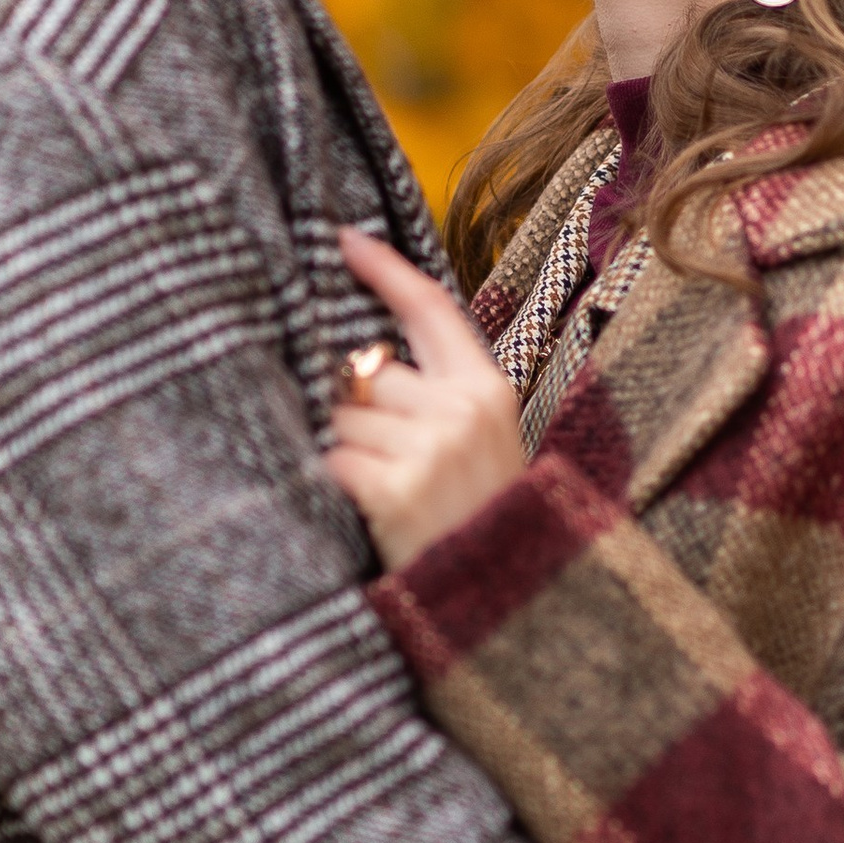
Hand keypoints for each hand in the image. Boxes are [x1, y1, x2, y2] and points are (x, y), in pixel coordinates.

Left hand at [324, 227, 526, 570]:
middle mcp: (462, 410)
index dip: (384, 269)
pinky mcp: (397, 488)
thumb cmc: (486, 520)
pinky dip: (340, 485)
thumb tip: (363, 362)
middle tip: (392, 462)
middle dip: (360, 412)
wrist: (508, 603)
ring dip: (348, 454)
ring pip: (343, 420)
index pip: (431, 308)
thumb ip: (440, 396)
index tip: (342, 239)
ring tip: (388, 492)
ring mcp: (431, 448)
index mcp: (489, 389)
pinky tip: (373, 510)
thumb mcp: (488, 444)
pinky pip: (335, 462)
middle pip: (369, 374)